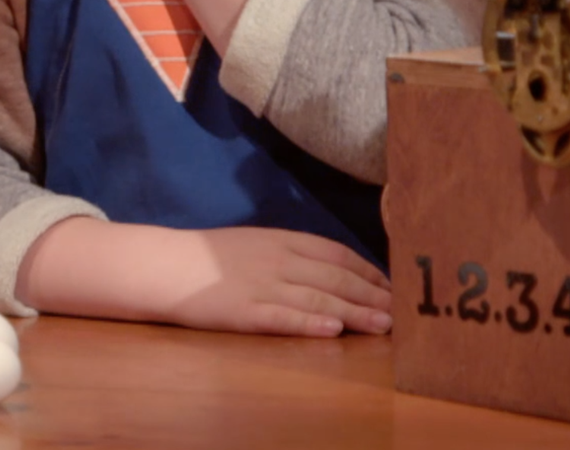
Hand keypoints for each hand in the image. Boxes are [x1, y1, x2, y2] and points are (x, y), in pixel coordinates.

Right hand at [161, 227, 391, 337]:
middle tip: (403, 312)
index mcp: (283, 240)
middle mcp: (278, 260)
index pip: (337, 254)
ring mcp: (261, 286)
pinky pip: (282, 317)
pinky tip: (333, 330)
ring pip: (318, 298)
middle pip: (335, 278)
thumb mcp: (258, 242)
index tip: (393, 288)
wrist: (166, 265)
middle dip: (373, 296)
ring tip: (383, 325)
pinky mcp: (244, 312)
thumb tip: (336, 269)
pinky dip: (310, 323)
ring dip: (355, 312)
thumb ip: (294, 253)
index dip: (369, 272)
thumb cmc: (211, 257)